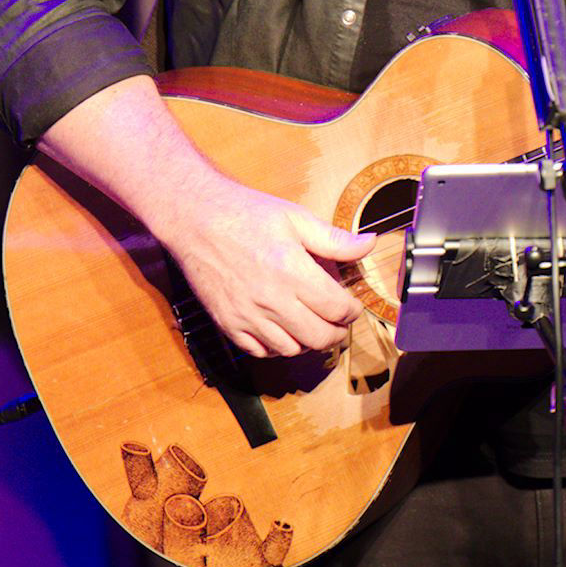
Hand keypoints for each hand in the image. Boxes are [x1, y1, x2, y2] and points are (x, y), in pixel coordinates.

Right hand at [164, 181, 375, 359]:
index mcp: (292, 271)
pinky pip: (260, 352)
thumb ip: (334, 239)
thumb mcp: (296, 218)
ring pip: (291, 350)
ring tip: (313, 324)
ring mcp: (247, 316)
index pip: (336, 308)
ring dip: (308, 341)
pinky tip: (283, 329)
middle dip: (337, 332)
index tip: (353, 305)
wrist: (196, 220)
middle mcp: (271, 300)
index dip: (352, 311)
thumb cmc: (248, 214)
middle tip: (339, 321)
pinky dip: (277, 347)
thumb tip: (368, 243)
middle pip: (318, 337)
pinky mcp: (228, 324)